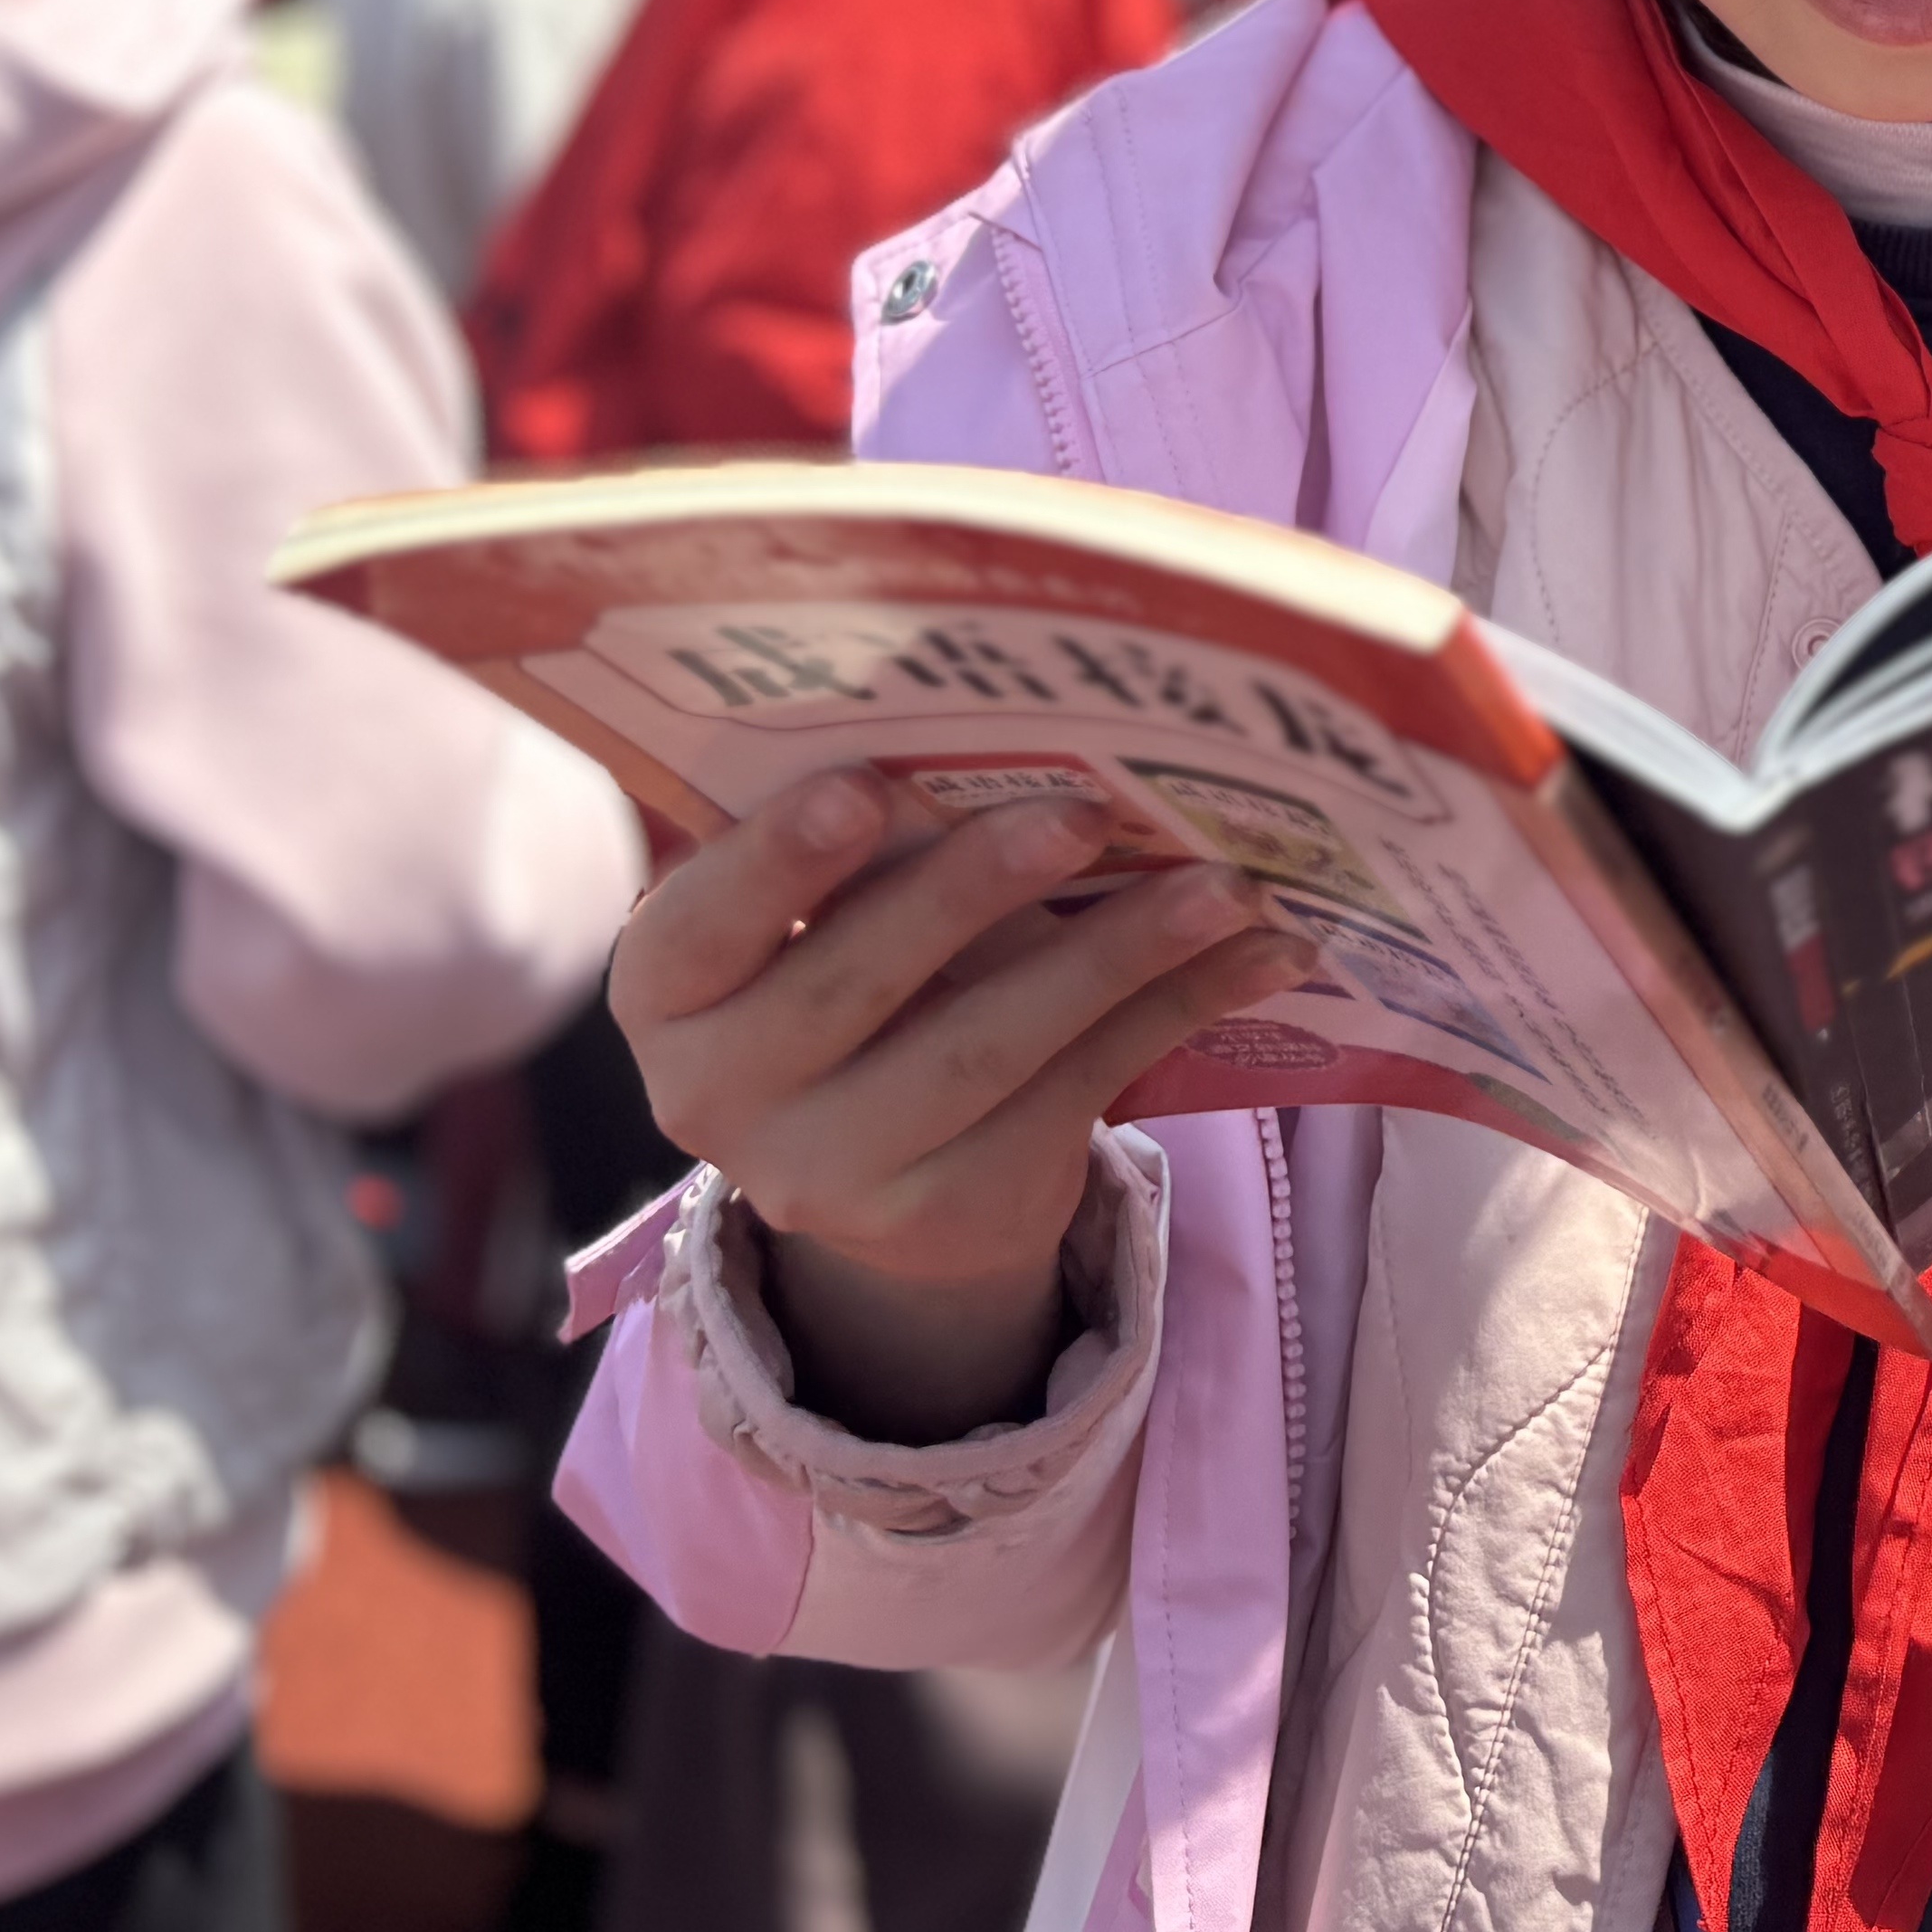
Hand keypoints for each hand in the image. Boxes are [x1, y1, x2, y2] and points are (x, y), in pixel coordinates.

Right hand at [609, 770, 1304, 1443]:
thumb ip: (862, 840)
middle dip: (973, 890)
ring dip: (1115, 956)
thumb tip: (997, 720)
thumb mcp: (818, 913)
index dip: (778, 860)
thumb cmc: (852, 968)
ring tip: (1222, 886)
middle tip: (1083, 812)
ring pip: (985, 1051)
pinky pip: (1076, 1093)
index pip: (701, 925)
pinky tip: (1262, 954)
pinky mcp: (949, 1211)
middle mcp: (719, 1096)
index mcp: (669, 992)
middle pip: (854, 985)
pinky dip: (1175, 1011)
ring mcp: (830, 1175)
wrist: (883, 1166)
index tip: (864, 787)